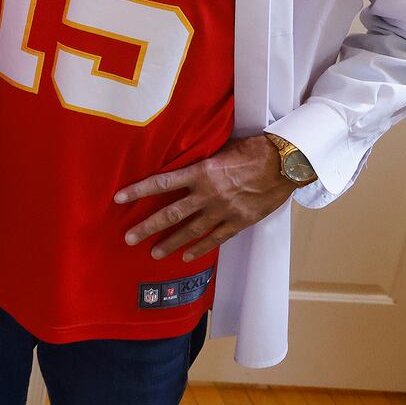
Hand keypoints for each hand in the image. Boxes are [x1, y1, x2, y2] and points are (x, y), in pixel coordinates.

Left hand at [115, 135, 294, 262]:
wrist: (286, 163)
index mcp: (201, 172)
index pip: (162, 182)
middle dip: (148, 227)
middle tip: (129, 238)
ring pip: (191, 230)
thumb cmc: (253, 149)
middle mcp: (208, 193)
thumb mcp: (221, 149)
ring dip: (171, 243)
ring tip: (154, 253)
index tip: (119, 199)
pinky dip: (200, 248)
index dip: (139, 191)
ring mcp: (224, 210)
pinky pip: (216, 238)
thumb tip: (184, 164)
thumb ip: (201, 161)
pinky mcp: (240, 221)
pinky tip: (187, 255)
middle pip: (171, 213)